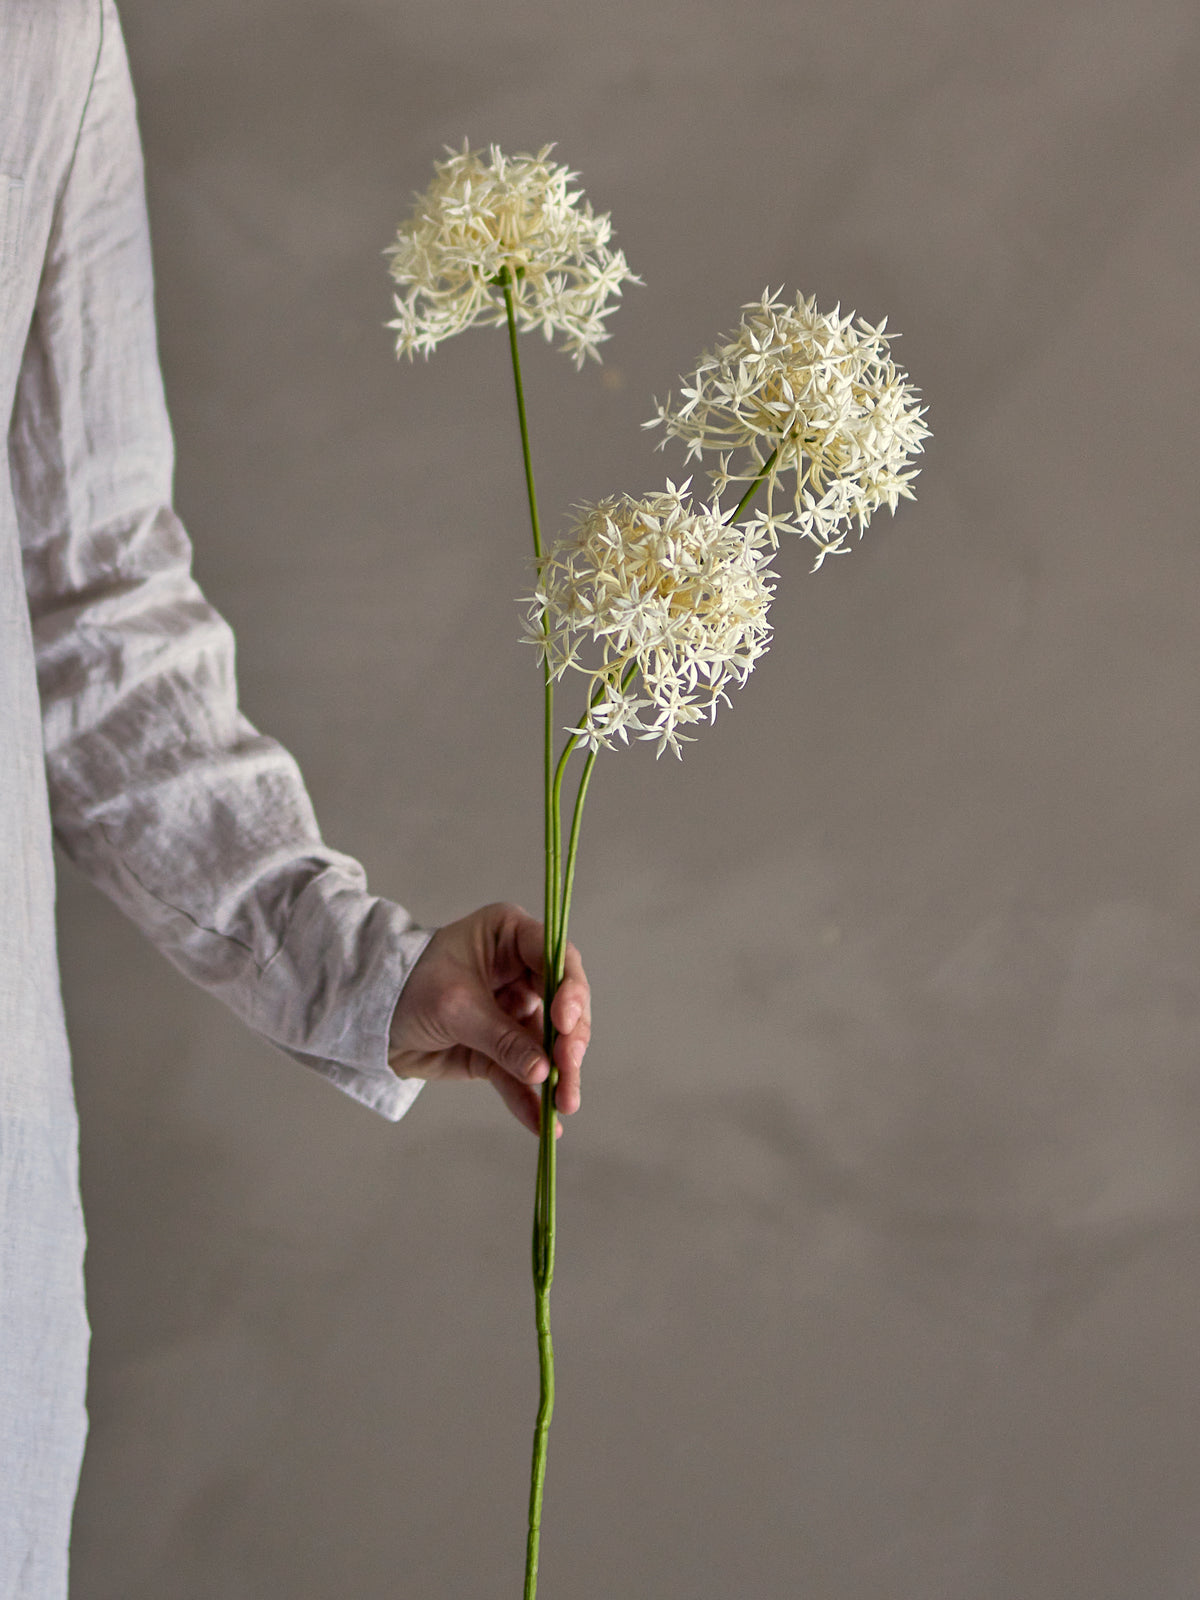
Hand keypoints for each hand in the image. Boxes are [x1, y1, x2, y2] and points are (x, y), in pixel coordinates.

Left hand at [386, 902, 590, 1135]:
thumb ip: (501, 1038)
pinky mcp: (501, 1050)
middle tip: (568, 1066)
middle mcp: (521, 971)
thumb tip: (542, 1071)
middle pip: (563, 1004)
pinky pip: (521, 1074)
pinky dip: (531, 1099)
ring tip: (565, 1104)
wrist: (369, 1019)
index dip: (569, 989)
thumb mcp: (456, 1006)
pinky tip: (543, 1123)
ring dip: (559, 1076)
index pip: (557, 958)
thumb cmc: (407, 986)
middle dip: (569, 1039)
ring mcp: (513, 1012)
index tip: (565, 1022)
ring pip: (548, 1044)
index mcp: (511, 936)